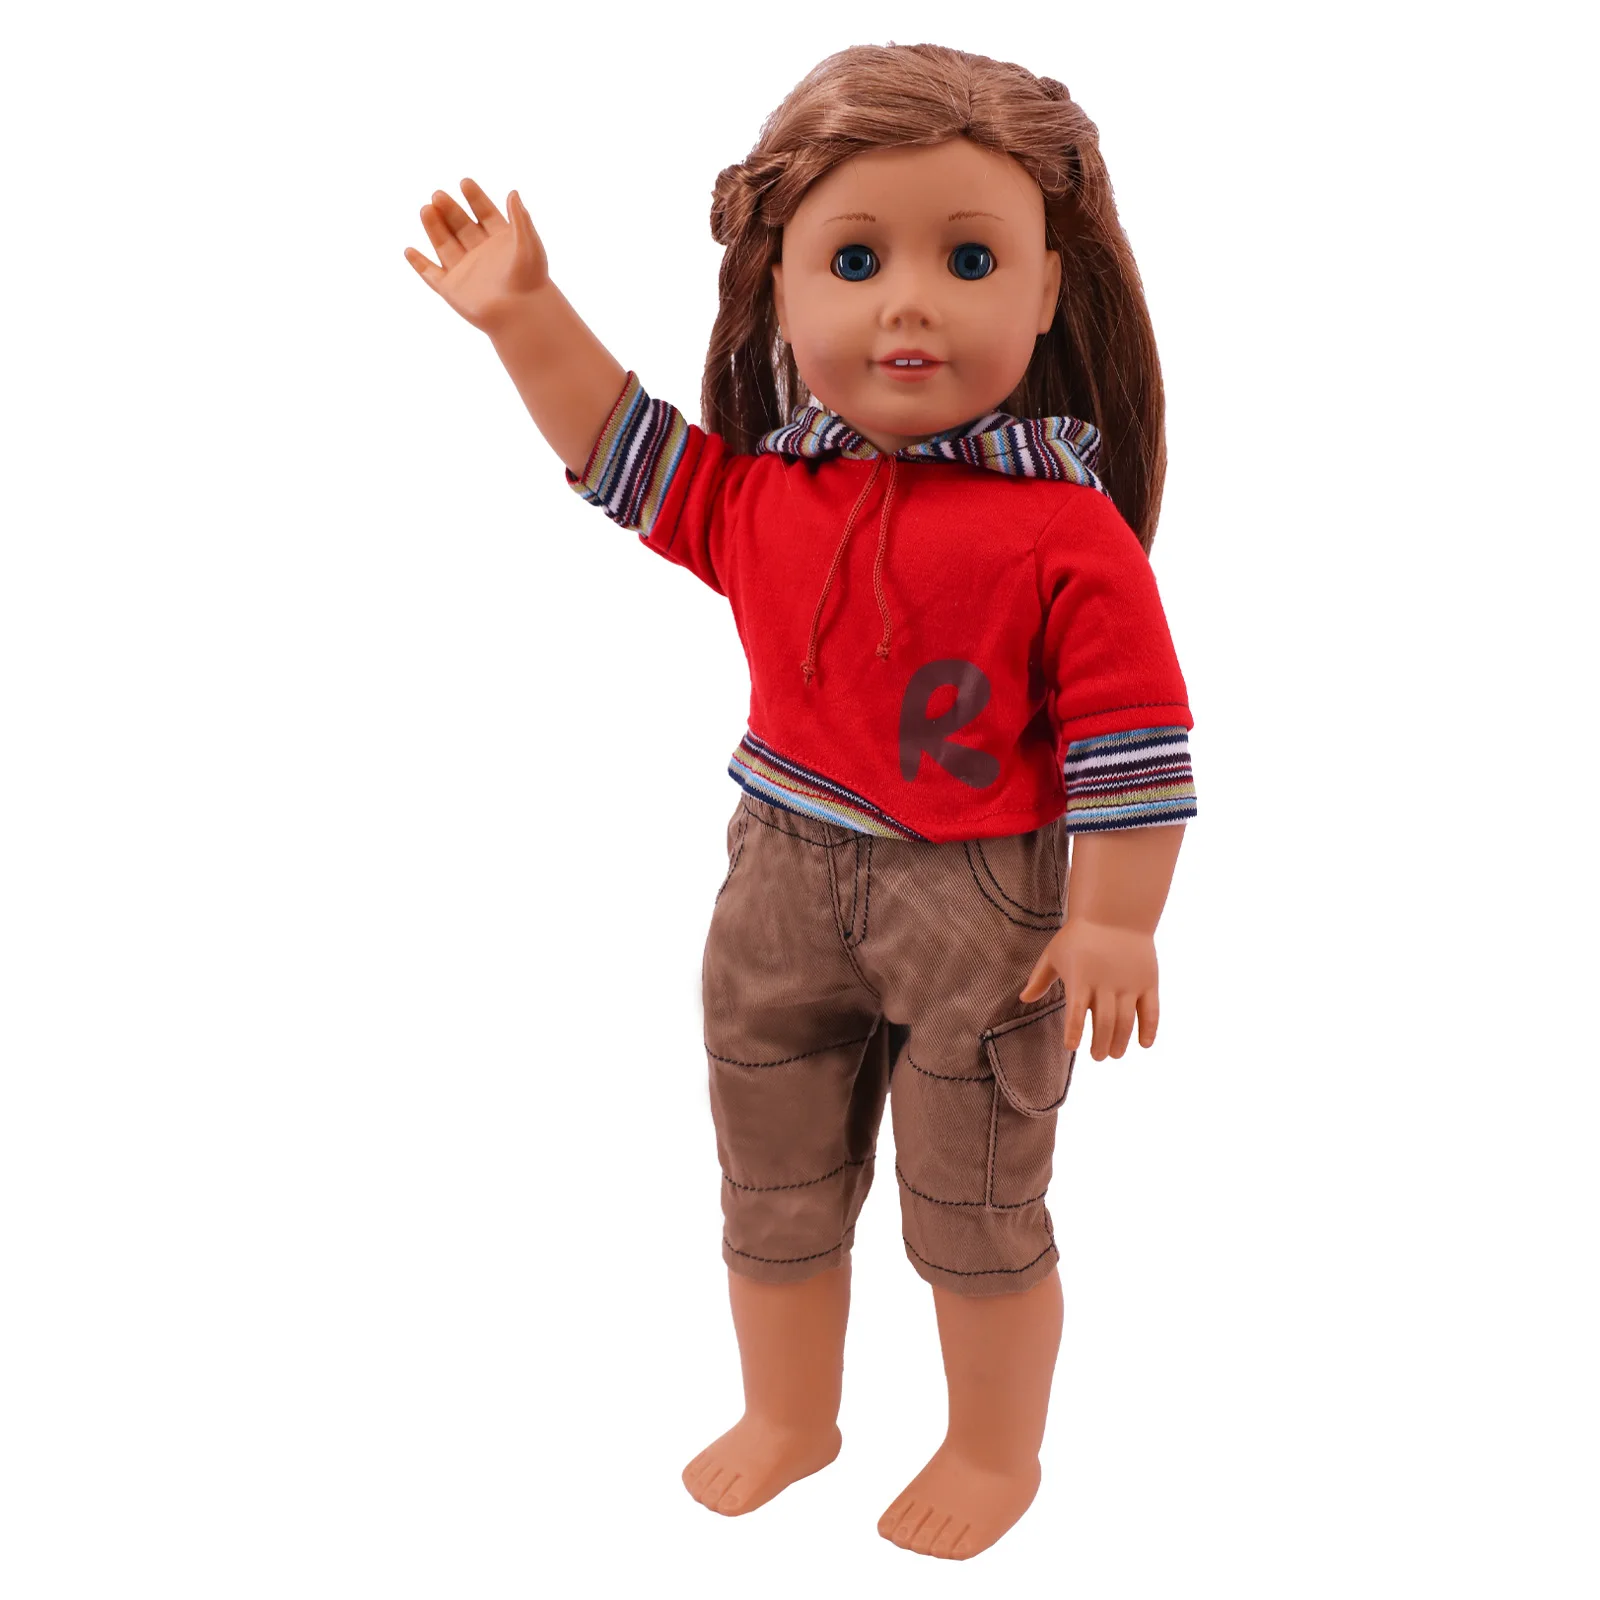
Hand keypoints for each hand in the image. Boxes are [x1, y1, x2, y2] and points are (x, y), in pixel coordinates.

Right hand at [404, 178, 549, 334]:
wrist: (523, 314)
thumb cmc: (530, 281)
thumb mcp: (529, 244)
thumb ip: (520, 218)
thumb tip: (512, 192)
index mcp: (500, 241)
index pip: (485, 213)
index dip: (475, 198)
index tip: (465, 183)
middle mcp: (480, 253)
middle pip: (460, 225)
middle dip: (449, 209)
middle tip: (439, 195)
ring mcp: (465, 270)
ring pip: (443, 243)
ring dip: (433, 226)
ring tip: (426, 209)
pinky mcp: (452, 289)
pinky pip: (431, 274)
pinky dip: (419, 263)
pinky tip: (409, 250)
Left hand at [1017, 919, 1159, 1059]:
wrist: (1116, 913)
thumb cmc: (1080, 935)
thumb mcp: (1054, 953)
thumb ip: (1040, 978)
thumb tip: (1023, 999)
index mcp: (1081, 978)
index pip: (1076, 1010)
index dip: (1074, 1030)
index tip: (1072, 1047)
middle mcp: (1106, 983)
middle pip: (1106, 1022)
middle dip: (1101, 1044)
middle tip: (1097, 1056)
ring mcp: (1129, 983)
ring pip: (1127, 1021)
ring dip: (1121, 1042)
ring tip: (1115, 1054)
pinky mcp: (1148, 981)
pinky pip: (1152, 1011)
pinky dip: (1150, 1029)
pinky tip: (1144, 1044)